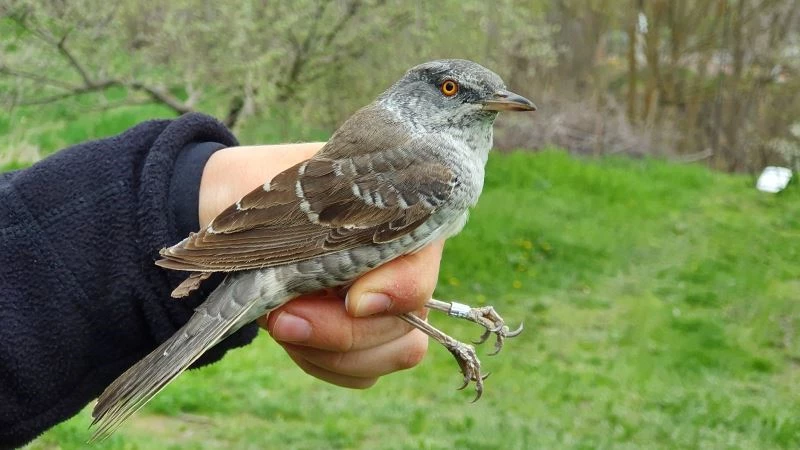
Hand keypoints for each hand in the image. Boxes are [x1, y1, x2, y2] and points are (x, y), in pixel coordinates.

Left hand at [199, 143, 437, 387]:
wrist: (235, 203)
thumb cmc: (265, 182)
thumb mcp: (284, 184)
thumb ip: (317, 219)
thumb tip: (349, 286)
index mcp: (405, 216)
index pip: (423, 267)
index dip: (396, 292)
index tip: (351, 299)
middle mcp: (409, 265)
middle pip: (410, 325)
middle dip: (342, 331)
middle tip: (282, 316)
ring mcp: (393, 307)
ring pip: (393, 354)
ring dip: (328, 352)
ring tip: (279, 322)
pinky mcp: (367, 341)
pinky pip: (362, 374)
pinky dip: (321, 362)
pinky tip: (288, 334)